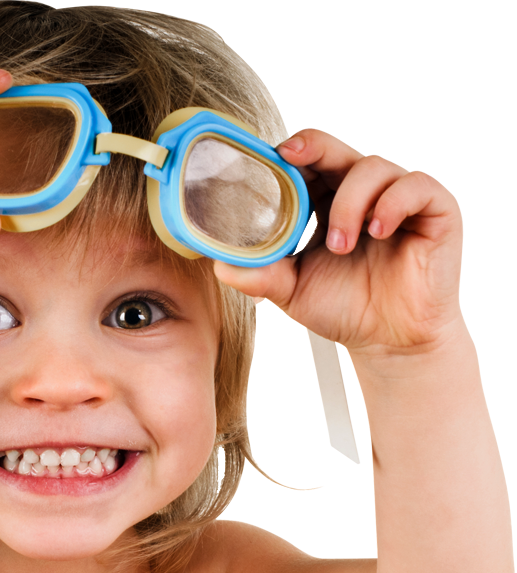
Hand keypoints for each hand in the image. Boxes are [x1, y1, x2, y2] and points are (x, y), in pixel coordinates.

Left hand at [213, 129, 463, 359]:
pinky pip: (415, 186)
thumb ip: (260, 274)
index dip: (289, 154)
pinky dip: (391, 203)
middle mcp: (362, 194)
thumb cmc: (345, 309)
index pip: (308, 163)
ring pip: (372, 167)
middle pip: (337, 149)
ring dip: (349, 203)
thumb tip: (220, 263)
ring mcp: (398, 200)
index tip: (268, 156)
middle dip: (313, 148)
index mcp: (326, 204)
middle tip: (291, 157)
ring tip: (340, 244)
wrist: (388, 342)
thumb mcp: (293, 291)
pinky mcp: (434, 212)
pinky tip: (376, 230)